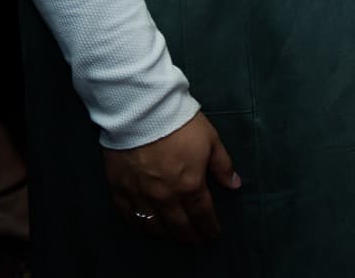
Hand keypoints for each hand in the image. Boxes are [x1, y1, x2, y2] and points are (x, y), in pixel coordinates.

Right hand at [102, 112, 240, 244]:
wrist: (142, 113)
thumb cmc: (182, 125)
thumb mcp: (212, 141)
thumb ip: (223, 166)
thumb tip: (235, 185)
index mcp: (190, 186)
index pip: (202, 215)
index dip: (209, 227)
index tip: (213, 235)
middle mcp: (165, 198)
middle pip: (178, 226)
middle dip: (190, 237)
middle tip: (196, 242)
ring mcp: (140, 196)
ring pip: (152, 226)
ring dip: (165, 234)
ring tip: (172, 236)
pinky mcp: (119, 190)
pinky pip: (128, 216)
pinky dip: (137, 225)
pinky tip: (143, 226)